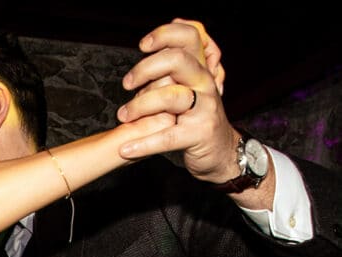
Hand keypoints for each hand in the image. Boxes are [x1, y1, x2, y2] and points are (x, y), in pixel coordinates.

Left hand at [117, 19, 247, 189]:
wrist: (220, 151)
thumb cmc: (197, 116)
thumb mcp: (193, 81)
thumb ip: (181, 56)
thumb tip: (177, 19)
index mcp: (200, 68)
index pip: (189, 37)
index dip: (165, 34)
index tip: (143, 45)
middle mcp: (205, 83)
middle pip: (178, 60)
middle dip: (146, 68)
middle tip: (127, 84)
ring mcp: (204, 108)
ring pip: (171, 96)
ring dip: (140, 105)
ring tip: (123, 116)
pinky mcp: (198, 134)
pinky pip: (168, 137)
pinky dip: (143, 144)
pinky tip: (125, 149)